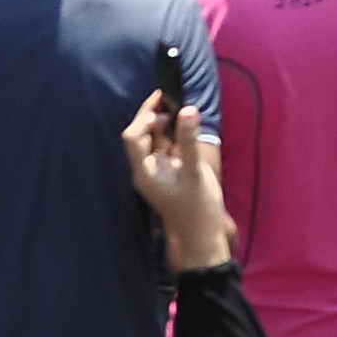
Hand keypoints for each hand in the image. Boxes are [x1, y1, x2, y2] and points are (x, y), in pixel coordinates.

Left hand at [121, 87, 234, 269]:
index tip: (162, 99)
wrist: (203, 238)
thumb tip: (188, 108)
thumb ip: (188, 140)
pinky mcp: (167, 174)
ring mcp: (156, 172)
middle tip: (173, 100)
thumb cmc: (197, 208)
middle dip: (153, 116)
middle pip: (141, 136)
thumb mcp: (195, 172)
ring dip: (164, 125)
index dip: (144, 115)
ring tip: (180, 110)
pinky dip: (172, 136)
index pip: (133, 136)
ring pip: (153, 141)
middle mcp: (145, 170)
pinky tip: (184, 129)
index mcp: (144, 171)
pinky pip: (164, 150)